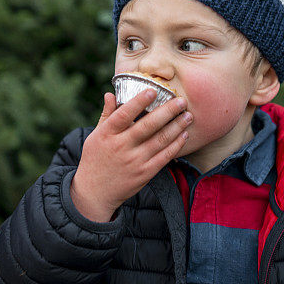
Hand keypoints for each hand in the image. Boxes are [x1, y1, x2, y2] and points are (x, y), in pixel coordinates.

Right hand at [70, 89, 191, 221]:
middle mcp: (121, 146)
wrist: (95, 192)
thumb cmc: (95, 159)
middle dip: (167, 112)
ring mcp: (135, 161)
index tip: (153, 91)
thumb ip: (106, 114)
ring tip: (188, 116)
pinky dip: (176, 145)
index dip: (139, 102)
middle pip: (148, 126)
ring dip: (177, 127)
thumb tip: (110, 94)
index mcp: (107, 134)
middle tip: (182, 101)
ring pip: (160, 140)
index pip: (124, 114)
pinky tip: (184, 135)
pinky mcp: (145, 173)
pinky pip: (164, 157)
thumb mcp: (96, 135)